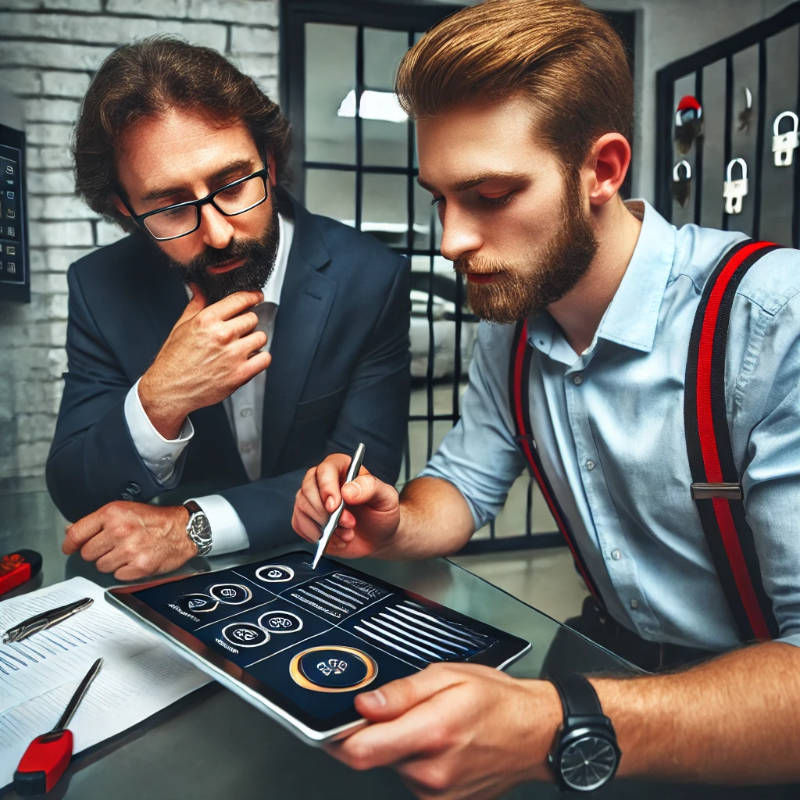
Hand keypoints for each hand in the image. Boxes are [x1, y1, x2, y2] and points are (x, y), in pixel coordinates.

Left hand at [62, 501, 196, 580]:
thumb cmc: (157, 520)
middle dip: (97, 552)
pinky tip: (135, 559)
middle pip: (88, 553)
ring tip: (127, 552)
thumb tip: (73, 532)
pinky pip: (117, 576)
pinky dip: (125, 571)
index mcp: (113, 514)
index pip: (77, 533)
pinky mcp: (139, 567)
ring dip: (111, 562)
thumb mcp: (125, 510)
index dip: (69, 543)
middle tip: (112, 546)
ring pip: (101, 567)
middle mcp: (119, 531)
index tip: (69, 548)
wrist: (184, 530)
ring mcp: (129, 550)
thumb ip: (98, 521)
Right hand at [139, 284, 270, 437]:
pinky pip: (265, 359)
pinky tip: (249, 359)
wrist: (169, 389)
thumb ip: (196, 305)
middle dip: (247, 323)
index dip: (252, 296)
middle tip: (238, 331)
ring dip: (254, 341)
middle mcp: (221, 335)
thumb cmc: (174, 360)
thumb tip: (199, 288)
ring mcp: (233, 355)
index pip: (240, 299)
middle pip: (252, 318)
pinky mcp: (240, 374)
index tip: (256, 297)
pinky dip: (260, 359)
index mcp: (207, 320)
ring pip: (261, 337)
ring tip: (241, 347)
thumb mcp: (181, 326)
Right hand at [292, 452, 399, 558]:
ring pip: (302, 507)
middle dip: (327, 512)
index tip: (334, 505)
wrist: (379, 537)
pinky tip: (334, 538)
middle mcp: (324, 481)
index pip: (326, 469)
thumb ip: (370, 488)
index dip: (327, 487)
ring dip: (324, 526)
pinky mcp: (307, 519)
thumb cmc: (381, 512)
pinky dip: (316, 536)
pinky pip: (299, 524)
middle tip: (348, 523)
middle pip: (308, 489)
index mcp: (343, 469)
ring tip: (346, 533)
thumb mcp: (386, 497)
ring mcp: (313, 500)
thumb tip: (347, 490)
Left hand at [327, 663, 560, 798]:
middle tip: (399, 707)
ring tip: (428, 721)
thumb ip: (401, 692)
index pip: (359, 750)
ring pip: (392, 766)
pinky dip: (414, 758)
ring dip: (397, 745)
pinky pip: (411, 777)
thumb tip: (363, 704)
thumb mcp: (448, 676)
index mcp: (430, 734)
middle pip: (373, 757)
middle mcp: (430, 772)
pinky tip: (438, 741)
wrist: (535, 732)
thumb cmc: (497, 700)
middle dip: (375, 732)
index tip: (331, 721)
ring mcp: (436, 792)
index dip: (337, 736)